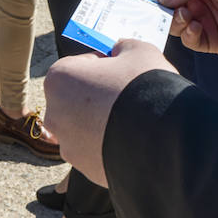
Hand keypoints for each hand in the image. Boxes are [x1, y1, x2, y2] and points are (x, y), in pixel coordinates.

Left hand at [44, 39, 177, 186]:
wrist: (163, 138)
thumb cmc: (145, 85)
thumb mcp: (139, 50)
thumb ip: (123, 47)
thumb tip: (120, 51)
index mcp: (59, 79)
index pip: (79, 65)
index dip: (103, 66)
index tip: (122, 71)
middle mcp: (55, 114)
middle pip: (78, 100)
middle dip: (99, 97)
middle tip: (128, 96)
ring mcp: (69, 146)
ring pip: (86, 129)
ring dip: (104, 123)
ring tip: (134, 121)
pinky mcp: (86, 170)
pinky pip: (97, 153)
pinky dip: (111, 147)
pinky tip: (134, 141)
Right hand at [160, 0, 217, 55]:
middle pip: (169, 7)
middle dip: (163, 9)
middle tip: (164, 9)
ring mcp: (204, 19)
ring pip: (177, 25)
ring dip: (176, 21)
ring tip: (186, 15)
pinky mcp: (213, 40)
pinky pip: (191, 41)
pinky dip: (189, 35)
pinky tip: (197, 27)